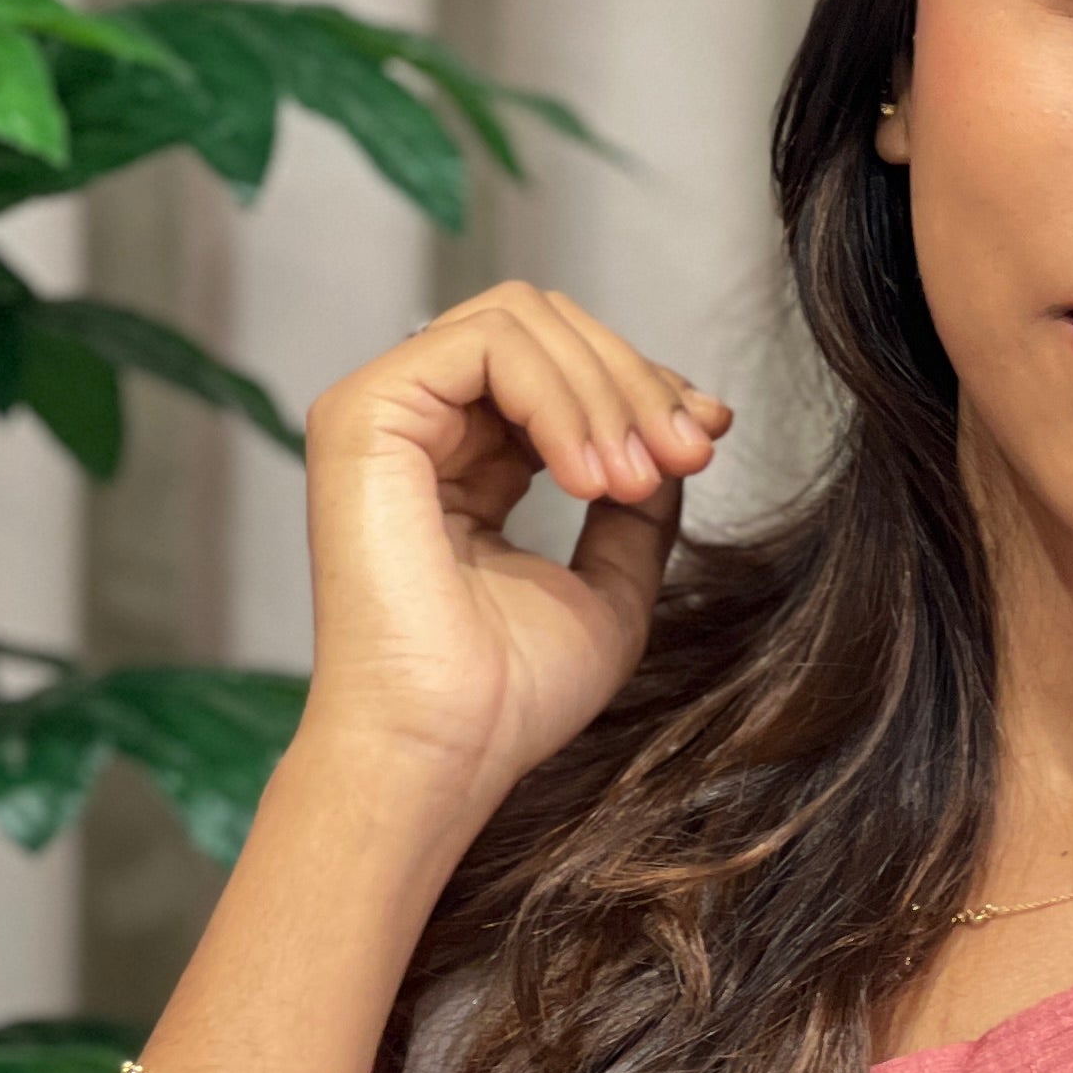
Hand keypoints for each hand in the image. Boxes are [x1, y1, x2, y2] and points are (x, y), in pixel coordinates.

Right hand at [298, 282, 734, 823]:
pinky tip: (588, 477)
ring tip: (636, 479)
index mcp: (467, 464)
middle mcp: (421, 428)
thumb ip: (640, 507)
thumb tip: (683, 426)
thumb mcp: (611, 587)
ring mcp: (385, 414)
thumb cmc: (511, 699)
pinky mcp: (365, 414)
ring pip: (522, 321)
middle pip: (546, 328)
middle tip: (689, 451)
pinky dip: (559, 396)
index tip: (708, 434)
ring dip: (606, 390)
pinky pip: (487, 344)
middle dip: (635, 381)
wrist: (446, 751)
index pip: (560, 370)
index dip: (642, 386)